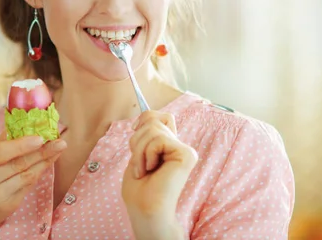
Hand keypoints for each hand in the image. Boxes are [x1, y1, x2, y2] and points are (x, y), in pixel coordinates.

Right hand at [0, 132, 66, 239]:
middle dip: (41, 152)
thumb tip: (19, 121)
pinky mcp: (6, 207)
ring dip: (45, 161)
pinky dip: (38, 173)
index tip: (40, 137)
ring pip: (26, 176)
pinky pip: (27, 187)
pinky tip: (47, 163)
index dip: (21, 145)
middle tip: (59, 141)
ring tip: (59, 149)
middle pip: (17, 164)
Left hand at [122, 111, 197, 237]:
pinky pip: (159, 140)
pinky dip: (147, 154)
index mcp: (169, 146)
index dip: (146, 118)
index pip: (159, 116)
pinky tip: (152, 170)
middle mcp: (180, 146)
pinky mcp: (187, 155)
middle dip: (137, 141)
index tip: (134, 130)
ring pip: (153, 129)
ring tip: (144, 170)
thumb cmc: (139, 187)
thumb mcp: (139, 151)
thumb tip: (147, 113)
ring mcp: (185, 150)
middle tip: (140, 164)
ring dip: (139, 151)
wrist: (145, 208)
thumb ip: (147, 132)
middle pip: (153, 120)